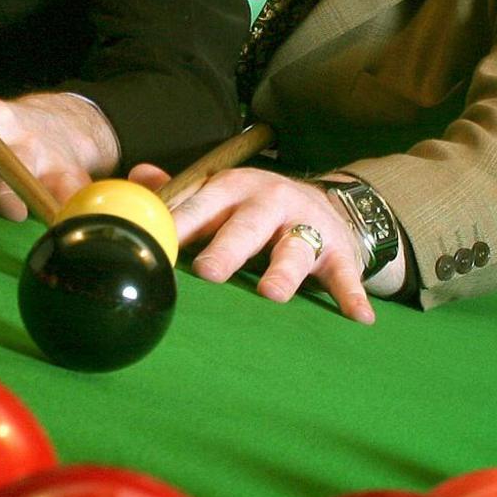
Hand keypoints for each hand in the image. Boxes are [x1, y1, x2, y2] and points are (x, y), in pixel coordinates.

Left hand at [0, 84, 118, 219]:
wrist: (69, 126)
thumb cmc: (1, 132)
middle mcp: (24, 142)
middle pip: (10, 166)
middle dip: (4, 186)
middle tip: (2, 207)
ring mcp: (55, 166)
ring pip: (57, 188)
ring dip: (57, 206)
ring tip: (59, 225)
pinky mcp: (82, 187)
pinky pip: (87, 206)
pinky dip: (93, 220)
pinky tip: (102, 239)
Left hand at [145, 165, 374, 323]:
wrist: (326, 206)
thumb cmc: (256, 210)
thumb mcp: (221, 194)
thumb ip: (182, 193)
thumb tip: (137, 178)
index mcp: (234, 189)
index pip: (202, 204)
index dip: (180, 224)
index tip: (158, 245)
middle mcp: (270, 203)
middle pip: (247, 226)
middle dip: (227, 248)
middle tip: (207, 271)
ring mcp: (306, 227)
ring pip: (294, 250)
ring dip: (283, 272)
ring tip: (271, 294)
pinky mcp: (338, 253)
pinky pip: (345, 275)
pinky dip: (351, 295)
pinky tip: (358, 318)